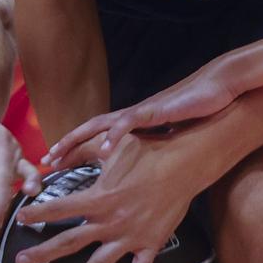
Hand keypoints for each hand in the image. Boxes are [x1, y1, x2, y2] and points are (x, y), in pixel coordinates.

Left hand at [14, 125, 216, 262]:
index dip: (37, 214)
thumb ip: (81, 152)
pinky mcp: (150, 245)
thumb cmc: (147, 150)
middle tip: (20, 262)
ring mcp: (130, 237)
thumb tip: (56, 155)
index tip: (19, 220)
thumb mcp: (110, 146)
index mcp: (99, 198)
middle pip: (70, 242)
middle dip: (42, 254)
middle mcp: (110, 222)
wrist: (184, 164)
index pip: (59, 209)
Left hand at [42, 63, 243, 169]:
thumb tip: (143, 172)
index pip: (96, 137)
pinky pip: (130, 122)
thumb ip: (153, 149)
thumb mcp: (170, 137)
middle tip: (45, 161)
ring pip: (101, 124)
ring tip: (60, 155)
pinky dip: (115, 135)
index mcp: (133, 125)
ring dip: (78, 139)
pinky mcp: (155, 110)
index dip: (74, 150)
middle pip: (89, 130)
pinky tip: (105, 149)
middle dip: (66, 145)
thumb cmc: (197, 112)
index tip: (54, 165)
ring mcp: (141, 112)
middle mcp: (131, 117)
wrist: (218, 90)